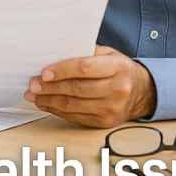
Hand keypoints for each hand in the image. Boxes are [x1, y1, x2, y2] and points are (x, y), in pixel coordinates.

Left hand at [23, 45, 155, 127]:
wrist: (143, 92)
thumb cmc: (119, 69)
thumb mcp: (108, 53)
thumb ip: (86, 52)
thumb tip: (54, 54)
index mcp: (118, 67)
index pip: (85, 68)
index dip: (62, 71)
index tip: (44, 72)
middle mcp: (117, 89)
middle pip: (77, 89)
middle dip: (50, 88)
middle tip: (32, 84)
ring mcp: (112, 109)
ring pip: (73, 106)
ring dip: (49, 101)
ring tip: (33, 95)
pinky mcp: (105, 122)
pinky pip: (76, 117)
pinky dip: (57, 111)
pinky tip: (46, 104)